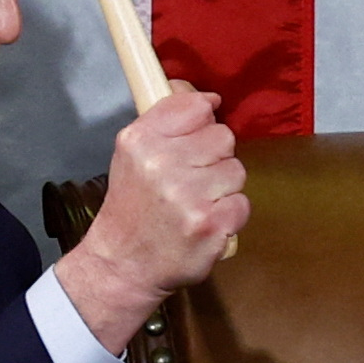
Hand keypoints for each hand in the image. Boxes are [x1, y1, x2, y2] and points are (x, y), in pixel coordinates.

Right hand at [53, 81, 247, 353]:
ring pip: (236, 170)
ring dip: (223, 188)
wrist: (122, 266)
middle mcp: (161, 164)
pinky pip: (242, 203)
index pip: (196, 107)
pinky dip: (228, 215)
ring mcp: (187, 196)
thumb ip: (166, 121)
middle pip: (223, 136)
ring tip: (196, 203)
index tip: (196, 135)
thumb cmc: (132, 206)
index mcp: (140, 140)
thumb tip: (207, 96)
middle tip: (192, 179)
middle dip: (214, 157)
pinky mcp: (210, 225)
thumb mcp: (131, 154)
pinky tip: (205, 223)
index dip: (203, 121)